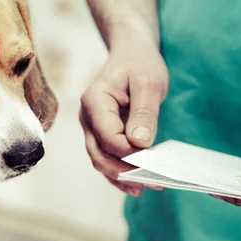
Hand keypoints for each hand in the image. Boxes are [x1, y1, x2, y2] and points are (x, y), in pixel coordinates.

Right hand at [80, 38, 168, 195]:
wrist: (131, 52)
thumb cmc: (139, 63)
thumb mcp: (148, 82)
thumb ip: (143, 112)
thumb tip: (139, 143)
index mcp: (95, 101)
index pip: (107, 136)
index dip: (128, 153)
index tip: (153, 161)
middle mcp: (88, 117)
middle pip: (98, 153)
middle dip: (123, 171)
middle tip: (152, 183)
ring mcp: (92, 127)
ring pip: (100, 160)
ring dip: (121, 177)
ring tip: (147, 187)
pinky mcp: (101, 134)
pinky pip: (106, 157)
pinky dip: (120, 172)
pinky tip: (137, 183)